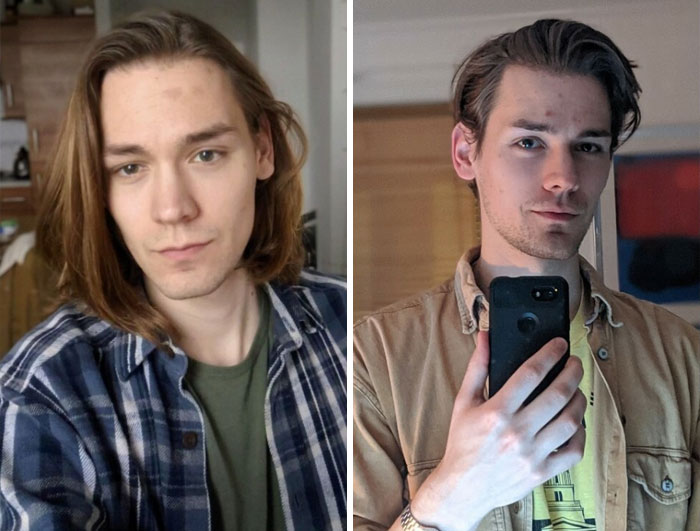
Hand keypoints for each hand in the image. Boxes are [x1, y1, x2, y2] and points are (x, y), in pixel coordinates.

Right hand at [410, 331, 585, 530]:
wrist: (462, 488)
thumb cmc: (463, 443)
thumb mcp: (464, 402)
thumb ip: (477, 368)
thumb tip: (486, 338)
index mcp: (496, 412)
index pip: (530, 374)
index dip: (549, 354)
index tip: (559, 344)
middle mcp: (516, 433)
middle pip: (557, 394)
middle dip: (572, 372)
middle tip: (575, 363)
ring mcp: (531, 454)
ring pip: (570, 421)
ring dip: (579, 399)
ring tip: (576, 390)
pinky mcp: (542, 472)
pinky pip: (573, 451)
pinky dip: (580, 433)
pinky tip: (575, 422)